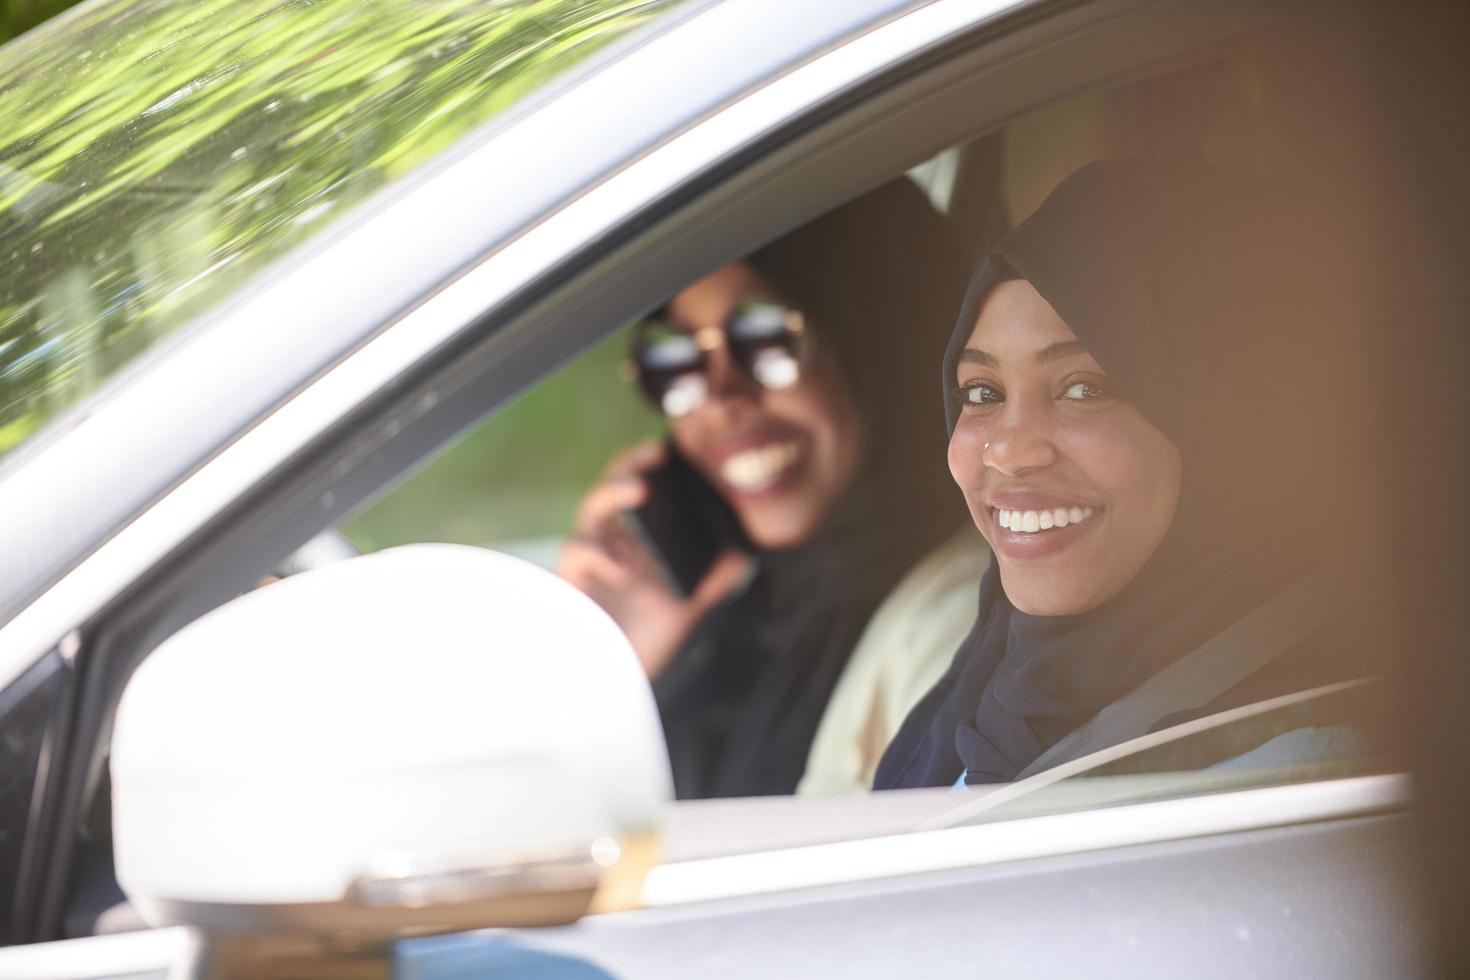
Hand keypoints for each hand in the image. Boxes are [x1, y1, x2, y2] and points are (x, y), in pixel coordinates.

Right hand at [556, 441, 750, 678]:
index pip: (635, 493)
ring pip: (590, 513)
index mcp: (632, 544)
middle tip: (653, 458)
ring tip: (640, 492)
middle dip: (628, 467)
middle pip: (610, 492)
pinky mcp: (570, 584)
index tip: (670, 450)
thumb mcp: (686, 609)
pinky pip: (575, 550)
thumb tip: (742, 554)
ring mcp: (589, 564)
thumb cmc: (643, 644)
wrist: (616, 686)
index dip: (645, 466)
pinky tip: (623, 566)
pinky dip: (598, 551)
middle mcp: (608, 547)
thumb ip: (711, 581)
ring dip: (613, 495)